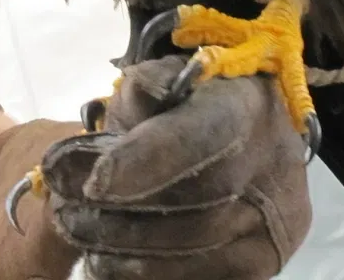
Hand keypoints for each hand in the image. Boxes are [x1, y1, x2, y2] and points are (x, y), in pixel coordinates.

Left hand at [45, 56, 312, 279]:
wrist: (246, 135)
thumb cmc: (190, 105)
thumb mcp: (162, 84)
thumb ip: (142, 93)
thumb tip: (124, 113)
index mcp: (247, 105)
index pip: (201, 136)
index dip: (148, 161)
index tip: (95, 182)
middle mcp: (274, 165)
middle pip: (198, 204)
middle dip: (125, 216)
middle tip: (68, 213)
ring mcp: (275, 221)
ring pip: (197, 251)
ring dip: (129, 252)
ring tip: (83, 237)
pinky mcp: (263, 261)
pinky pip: (201, 277)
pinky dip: (150, 276)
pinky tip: (112, 266)